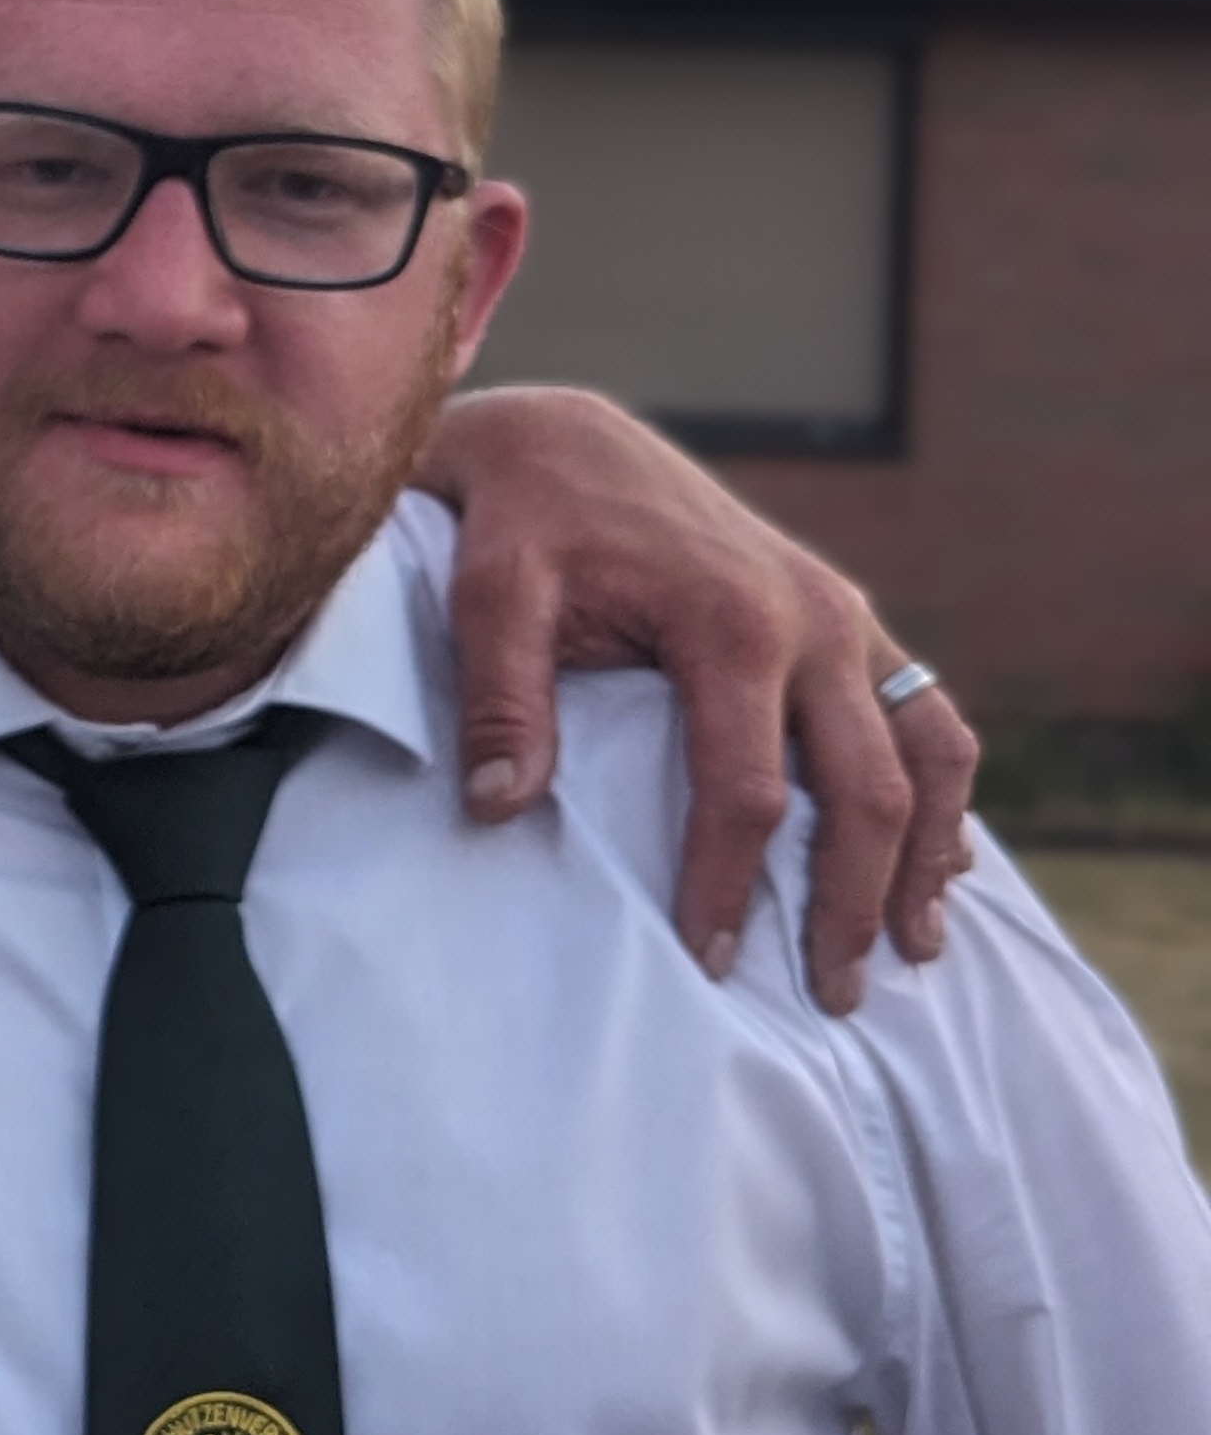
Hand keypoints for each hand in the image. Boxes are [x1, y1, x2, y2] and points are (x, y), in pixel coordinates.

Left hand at [420, 385, 979, 1014]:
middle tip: (832, 996)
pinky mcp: (846, 618)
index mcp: (732, 620)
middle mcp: (814, 618)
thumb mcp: (490, 593)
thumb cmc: (521, 521)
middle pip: (867, 790)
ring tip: (912, 949)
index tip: (712, 963)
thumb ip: (499, 699)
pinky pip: (927, 714)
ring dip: (927, 856)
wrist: (563, 438)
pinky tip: (936, 861)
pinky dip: (942, 792)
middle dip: (853, 901)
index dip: (730, 885)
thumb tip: (497, 808)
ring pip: (927, 754)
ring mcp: (843, 616)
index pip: (747, 790)